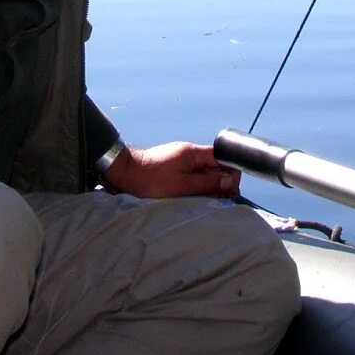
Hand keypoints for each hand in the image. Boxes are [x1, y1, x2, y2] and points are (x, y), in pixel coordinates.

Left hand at [100, 141, 241, 199]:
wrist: (124, 174)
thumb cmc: (149, 179)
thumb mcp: (182, 185)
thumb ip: (207, 183)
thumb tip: (230, 182)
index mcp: (193, 153)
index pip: (222, 157)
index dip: (230, 173)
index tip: (231, 190)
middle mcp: (189, 154)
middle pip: (215, 166)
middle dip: (221, 183)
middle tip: (219, 201)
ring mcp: (181, 161)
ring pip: (204, 173)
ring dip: (209, 187)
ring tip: (205, 202)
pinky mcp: (174, 169)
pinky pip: (192, 177)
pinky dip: (197, 187)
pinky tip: (194, 198)